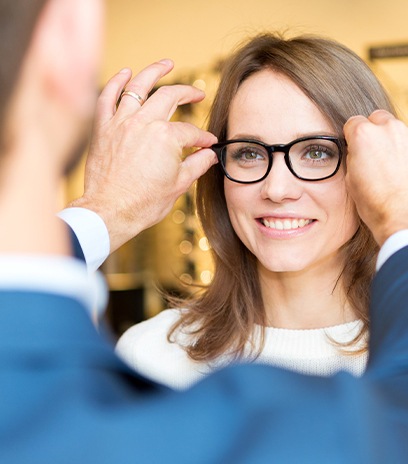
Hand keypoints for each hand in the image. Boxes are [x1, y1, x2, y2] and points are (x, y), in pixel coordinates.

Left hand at [69, 60, 216, 252]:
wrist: (110, 212)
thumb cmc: (144, 203)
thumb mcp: (179, 186)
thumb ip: (197, 165)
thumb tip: (211, 155)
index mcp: (167, 138)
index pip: (191, 132)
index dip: (203, 138)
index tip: (208, 144)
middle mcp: (144, 123)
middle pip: (169, 97)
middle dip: (187, 93)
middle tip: (196, 95)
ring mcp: (121, 123)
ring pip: (138, 87)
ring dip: (154, 72)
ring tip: (166, 63)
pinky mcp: (103, 129)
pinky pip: (107, 97)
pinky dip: (116, 83)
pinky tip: (126, 73)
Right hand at [344, 110, 407, 245]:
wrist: (400, 214)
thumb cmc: (373, 200)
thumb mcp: (350, 176)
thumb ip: (353, 154)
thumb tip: (357, 150)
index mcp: (362, 134)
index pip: (352, 122)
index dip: (350, 135)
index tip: (352, 146)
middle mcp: (386, 129)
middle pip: (375, 118)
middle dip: (371, 130)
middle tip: (369, 151)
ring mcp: (406, 136)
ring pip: (393, 128)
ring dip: (387, 139)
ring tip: (384, 161)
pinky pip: (405, 142)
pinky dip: (400, 149)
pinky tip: (396, 167)